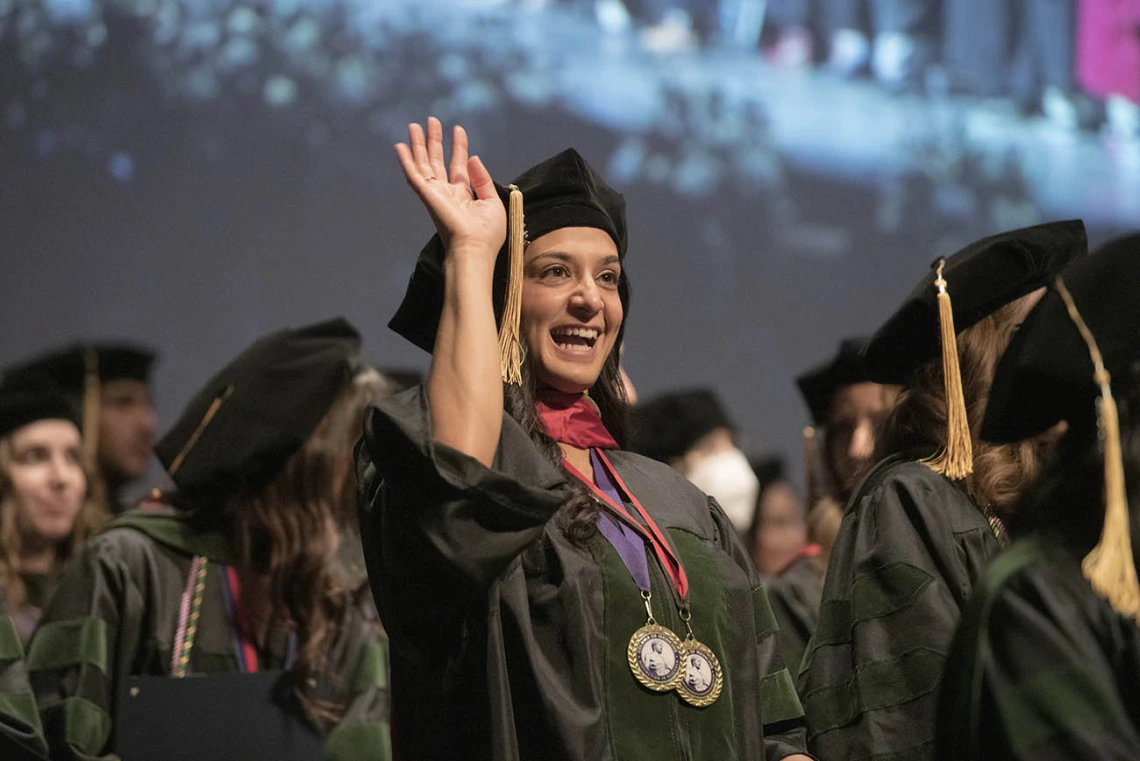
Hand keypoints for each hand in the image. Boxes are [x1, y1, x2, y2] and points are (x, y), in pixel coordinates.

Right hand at [395, 117, 506, 264]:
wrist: (474, 249)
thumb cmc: (487, 233)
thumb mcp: (492, 202)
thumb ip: (483, 180)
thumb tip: (473, 158)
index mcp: (463, 195)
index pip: (458, 166)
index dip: (458, 146)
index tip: (458, 129)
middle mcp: (446, 193)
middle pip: (437, 161)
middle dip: (434, 141)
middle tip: (432, 120)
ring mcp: (435, 194)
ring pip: (423, 164)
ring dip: (418, 144)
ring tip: (415, 125)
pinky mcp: (427, 195)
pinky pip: (413, 175)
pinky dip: (406, 161)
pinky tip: (400, 146)